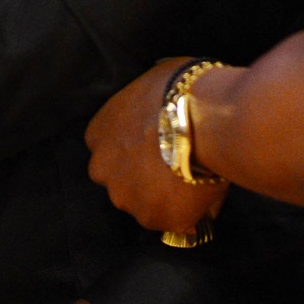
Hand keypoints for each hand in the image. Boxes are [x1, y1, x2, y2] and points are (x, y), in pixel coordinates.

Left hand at [86, 58, 229, 234]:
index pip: (109, 149)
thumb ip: (147, 109)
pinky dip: (186, 212)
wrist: (202, 118)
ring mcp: (126, 198)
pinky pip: (172, 220)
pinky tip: (205, 192)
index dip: (133, 149)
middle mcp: (103, 169)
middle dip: (142, 177)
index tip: (154, 145)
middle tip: (174, 165)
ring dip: (163, 196)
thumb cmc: (181, 88)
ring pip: (145, 203)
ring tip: (194, 180)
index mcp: (99, 133)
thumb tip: (164, 116)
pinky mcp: (155, 218)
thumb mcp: (154, 84)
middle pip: (121, 180)